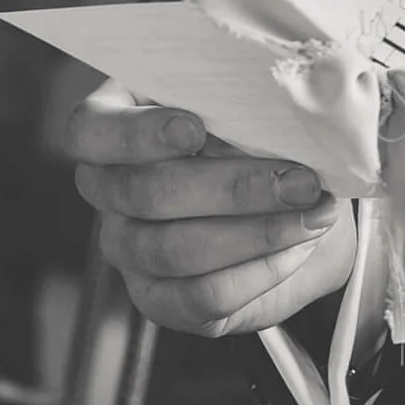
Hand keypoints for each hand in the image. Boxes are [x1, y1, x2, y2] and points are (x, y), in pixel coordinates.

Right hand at [66, 91, 356, 338]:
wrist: (293, 204)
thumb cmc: (261, 136)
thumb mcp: (251, 106)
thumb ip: (245, 105)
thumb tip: (273, 118)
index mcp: (113, 124)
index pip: (91, 130)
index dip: (137, 134)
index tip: (194, 130)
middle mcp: (108, 189)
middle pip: (147, 193)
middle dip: (235, 188)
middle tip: (301, 180)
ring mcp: (127, 249)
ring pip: (175, 250)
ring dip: (257, 232)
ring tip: (314, 213)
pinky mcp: (160, 300)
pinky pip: (201, 296)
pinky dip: (259, 272)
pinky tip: (298, 247)